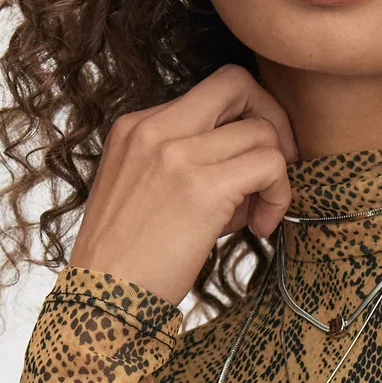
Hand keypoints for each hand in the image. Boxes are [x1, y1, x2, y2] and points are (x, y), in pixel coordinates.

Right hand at [67, 64, 299, 305]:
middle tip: (274, 170)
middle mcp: (155, 128)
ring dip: (274, 176)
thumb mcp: (146, 192)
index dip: (245, 118)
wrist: (102, 298)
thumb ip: (189, 165)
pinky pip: (271, 166)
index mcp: (138, 126)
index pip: (212, 91)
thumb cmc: (130, 258)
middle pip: (238, 84)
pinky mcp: (202, 186)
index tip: (252, 158)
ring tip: (253, 216)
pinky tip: (259, 227)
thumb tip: (253, 164)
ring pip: (263, 133)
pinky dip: (279, 196)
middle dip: (273, 122)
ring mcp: (177, 153)